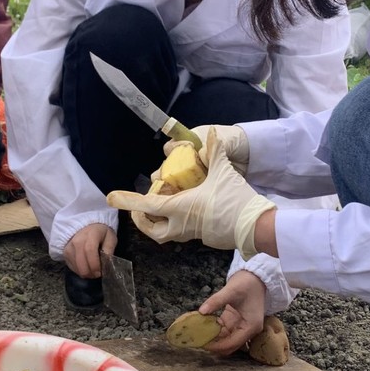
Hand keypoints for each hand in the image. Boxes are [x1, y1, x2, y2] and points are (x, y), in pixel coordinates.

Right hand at [64, 223, 116, 278]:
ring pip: (77, 268)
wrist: (86, 227)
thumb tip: (106, 264)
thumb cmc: (100, 233)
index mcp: (91, 235)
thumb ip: (109, 251)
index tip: (100, 272)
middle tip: (97, 274)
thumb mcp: (110, 238)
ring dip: (86, 273)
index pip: (90, 252)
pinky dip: (80, 271)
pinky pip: (72, 268)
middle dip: (91, 273)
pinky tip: (86, 266)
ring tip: (92, 270)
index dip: (95, 265)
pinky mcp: (65, 254)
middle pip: (82, 263)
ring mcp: (69, 248)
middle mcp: (77, 241)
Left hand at [108, 128, 274, 254]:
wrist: (257, 226)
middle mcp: (183, 224)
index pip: (148, 206)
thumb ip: (215, 152)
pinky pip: (184, 232)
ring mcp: (194, 234)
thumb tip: (213, 133)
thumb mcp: (223, 172)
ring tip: (162, 206)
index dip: (129, 201)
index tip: (112, 198)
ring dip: (160, 222)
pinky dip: (179, 222)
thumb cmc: (236, 200)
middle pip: (154, 230)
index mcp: (181, 208)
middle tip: (141, 208)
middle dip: (143, 221)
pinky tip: (187, 209)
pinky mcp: (205, 237)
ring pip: (168, 233)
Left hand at [199, 270, 265, 355]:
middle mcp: (247, 330)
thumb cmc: (247, 283)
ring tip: (197, 334)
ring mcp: (242, 326)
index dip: (216, 346)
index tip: (201, 342)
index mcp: (250, 326)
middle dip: (213, 344)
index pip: (231, 343)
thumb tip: (201, 311)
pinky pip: (224, 331)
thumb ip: (216, 301)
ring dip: (213, 338)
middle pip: (229, 345)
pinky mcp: (236, 322)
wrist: (256, 276)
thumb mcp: (231, 290)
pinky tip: (202, 326)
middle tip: (197, 340)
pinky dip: (214, 330)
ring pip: (225, 339)